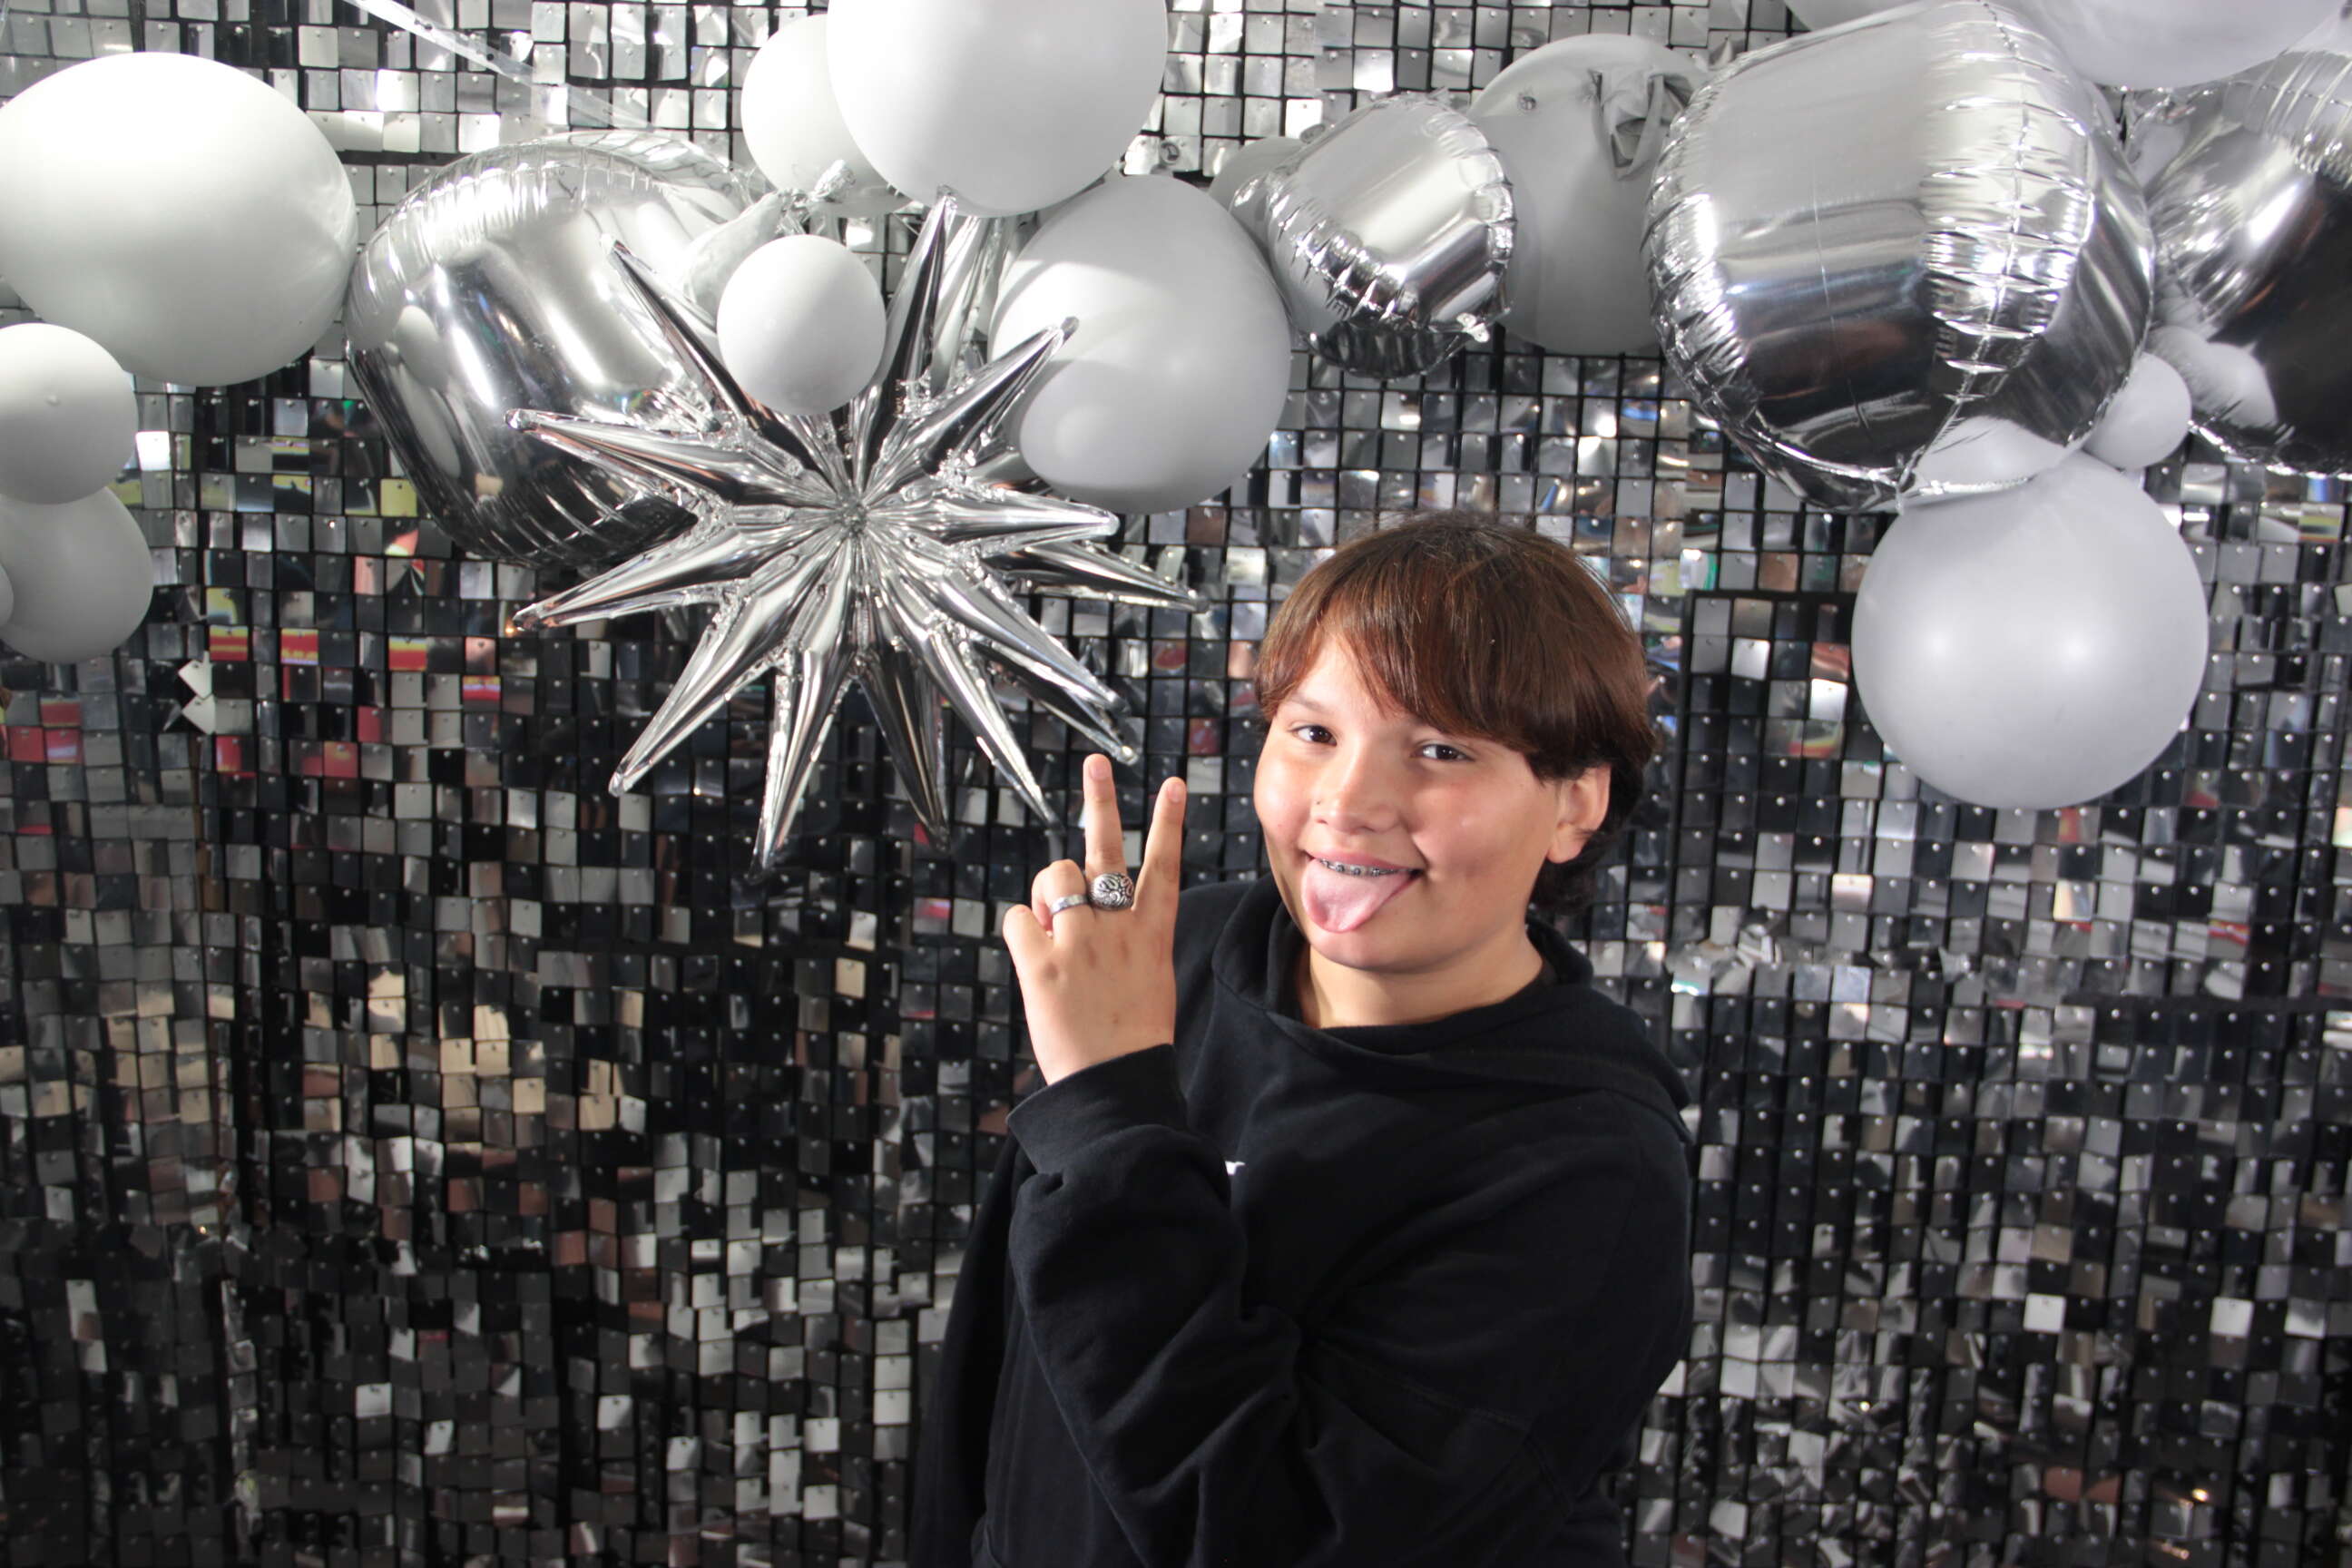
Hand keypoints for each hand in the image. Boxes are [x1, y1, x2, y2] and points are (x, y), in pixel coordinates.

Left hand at [1002, 752, 1186, 1084]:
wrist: (1116, 1086)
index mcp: (1151, 935)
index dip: (1169, 822)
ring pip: (1054, 878)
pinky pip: (1017, 920)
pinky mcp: (1044, 963)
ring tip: (1054, 931)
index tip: (1173, 784)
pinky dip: (1022, 934)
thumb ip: (1120, 942)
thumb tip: (1076, 916)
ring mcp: (1080, 941)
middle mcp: (1118, 927)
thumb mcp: (1147, 982)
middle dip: (1101, 801)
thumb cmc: (1130, 1040)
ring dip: (1048, 896)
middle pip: (1107, 850)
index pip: (1165, 865)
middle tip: (1096, 763)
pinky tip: (1036, 961)